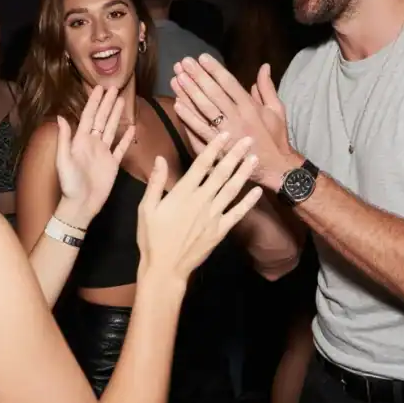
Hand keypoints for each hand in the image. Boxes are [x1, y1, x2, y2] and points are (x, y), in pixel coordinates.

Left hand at [55, 86, 134, 224]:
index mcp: (81, 141)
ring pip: (111, 129)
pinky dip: (126, 138)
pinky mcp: (113, 164)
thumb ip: (64, 138)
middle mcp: (93, 144)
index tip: (99, 88)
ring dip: (116, 115)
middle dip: (107, 103)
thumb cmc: (69, 184)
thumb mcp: (63, 160)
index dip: (94, 102)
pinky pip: (121, 148)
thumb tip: (60, 116)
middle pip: (102, 119)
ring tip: (122, 101)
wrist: (81, 205)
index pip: (89, 116)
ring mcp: (104, 153)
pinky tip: (131, 128)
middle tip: (114, 88)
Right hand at [136, 132, 262, 282]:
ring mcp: (213, 216)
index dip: (214, 148)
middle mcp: (201, 201)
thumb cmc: (152, 238)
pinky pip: (238, 213)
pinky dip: (248, 201)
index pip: (201, 164)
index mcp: (182, 193)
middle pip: (222, 173)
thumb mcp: (146, 208)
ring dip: (244, 172)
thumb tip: (159, 158)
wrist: (165, 268)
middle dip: (235, 154)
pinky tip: (257, 191)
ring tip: (254, 158)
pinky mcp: (220, 230)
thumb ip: (155, 182)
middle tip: (248, 139)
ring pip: (232, 189)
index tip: (224, 134)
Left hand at [171, 56, 295, 189]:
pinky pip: (200, 132)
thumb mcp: (276, 110)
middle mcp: (237, 118)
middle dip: (198, 76)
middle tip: (184, 63)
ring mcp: (226, 134)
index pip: (229, 84)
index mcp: (250, 107)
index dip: (215, 70)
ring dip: (189, 93)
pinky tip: (178, 105)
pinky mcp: (218, 149)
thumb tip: (264, 66)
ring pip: (204, 110)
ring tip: (177, 78)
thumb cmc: (275, 138)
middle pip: (214, 94)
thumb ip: (267, 88)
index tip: (202, 57)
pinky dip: (189, 118)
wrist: (275, 168)